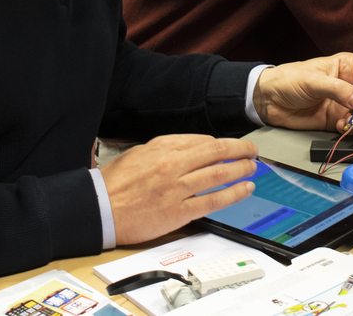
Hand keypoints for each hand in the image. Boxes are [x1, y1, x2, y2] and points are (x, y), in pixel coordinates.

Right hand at [102, 134, 257, 245]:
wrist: (100, 209)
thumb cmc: (115, 183)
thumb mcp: (139, 153)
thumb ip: (165, 149)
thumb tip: (189, 148)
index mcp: (163, 147)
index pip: (203, 141)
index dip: (223, 143)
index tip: (232, 146)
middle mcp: (173, 164)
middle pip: (216, 153)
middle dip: (240, 150)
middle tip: (252, 151)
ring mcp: (177, 188)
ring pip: (219, 174)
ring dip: (241, 170)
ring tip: (252, 168)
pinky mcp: (179, 211)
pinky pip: (213, 200)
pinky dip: (233, 193)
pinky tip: (244, 189)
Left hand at [253, 52, 352, 131]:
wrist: (268, 100)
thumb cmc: (288, 80)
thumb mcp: (313, 81)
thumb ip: (338, 90)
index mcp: (348, 65)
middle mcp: (350, 83)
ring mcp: (344, 102)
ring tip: (349, 121)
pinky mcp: (337, 119)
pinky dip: (351, 128)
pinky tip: (340, 126)